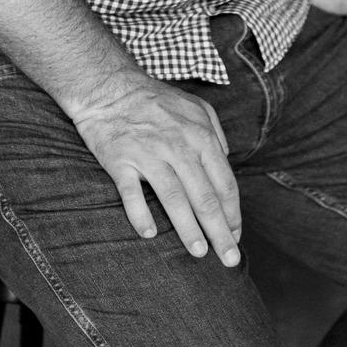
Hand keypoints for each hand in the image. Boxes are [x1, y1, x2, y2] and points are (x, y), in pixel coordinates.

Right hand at [71, 76, 241, 266]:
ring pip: (174, 198)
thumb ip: (215, 134)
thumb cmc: (155, 100)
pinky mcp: (120, 159)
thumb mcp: (196, 107)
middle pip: (204, 197)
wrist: (109, 86)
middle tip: (229, 260)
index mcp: (200, 135)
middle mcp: (178, 145)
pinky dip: (140, 214)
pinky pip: (132, 192)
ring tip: (199, 253)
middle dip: (220, 232)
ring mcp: (148, 153)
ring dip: (188, 229)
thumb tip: (226, 162)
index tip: (237, 236)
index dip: (233, 214)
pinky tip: (149, 234)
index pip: (224, 183)